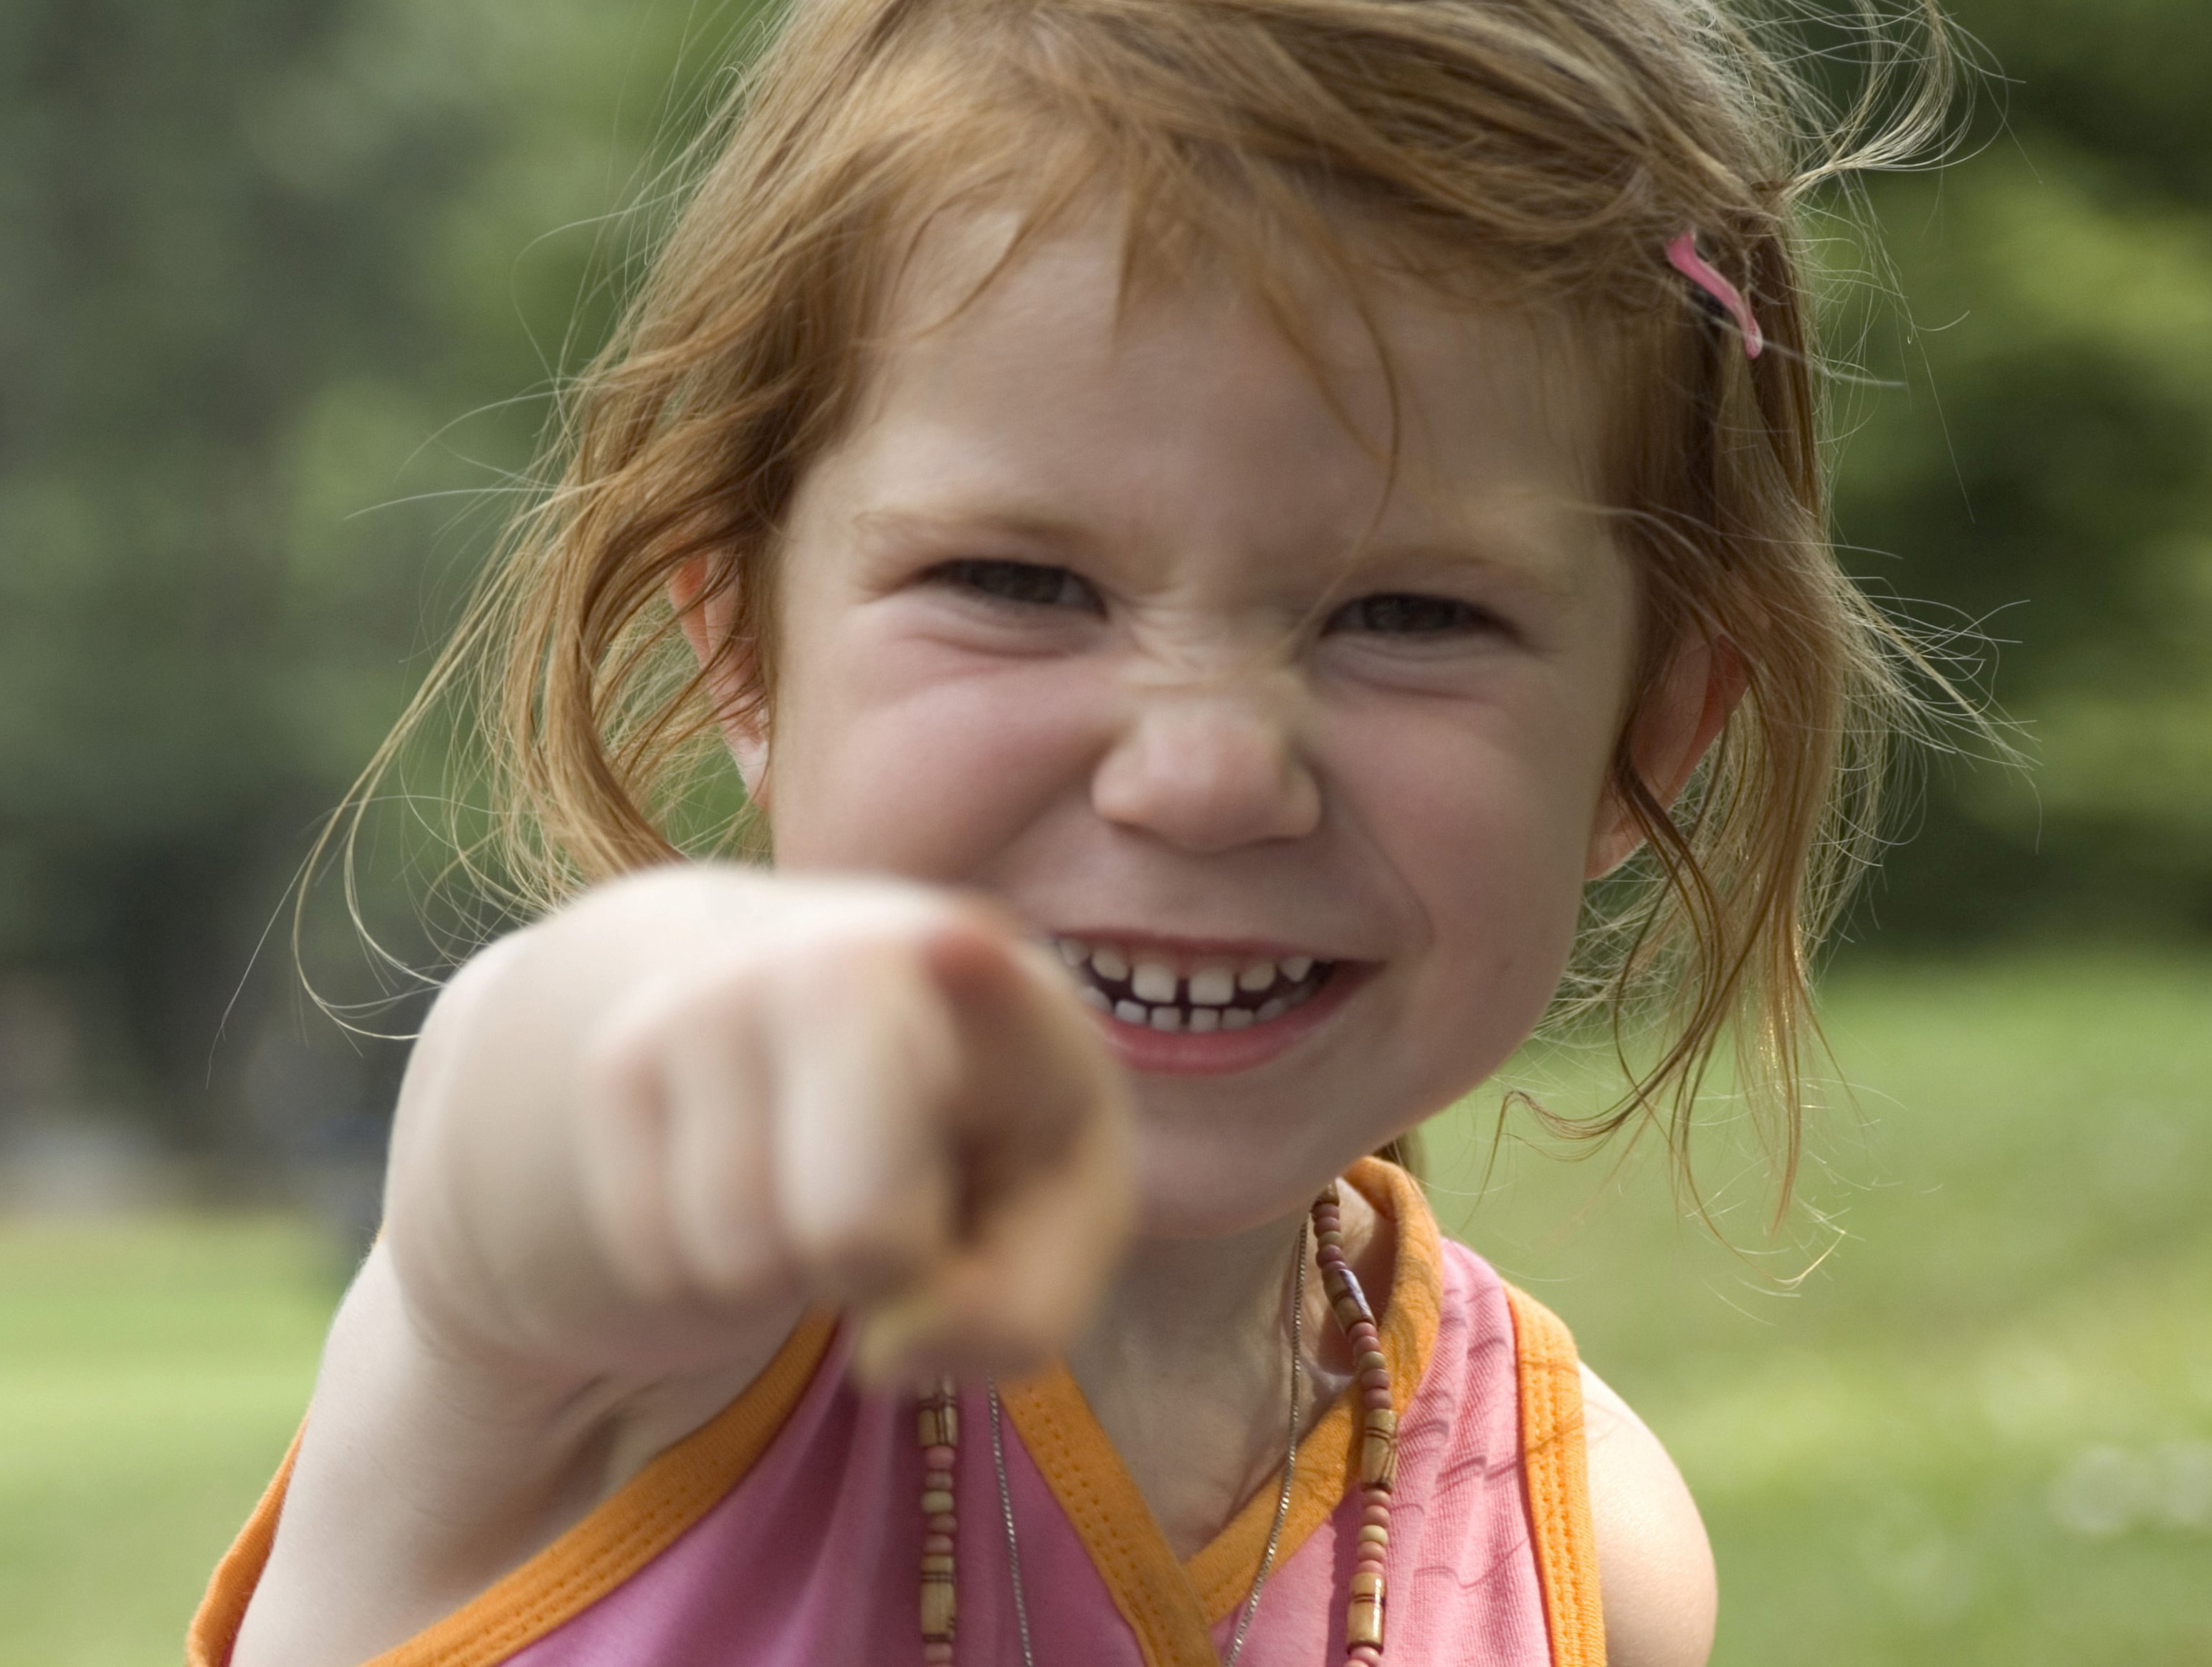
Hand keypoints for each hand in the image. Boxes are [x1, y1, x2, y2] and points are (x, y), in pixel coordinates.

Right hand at [388, 867, 1134, 1390]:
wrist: (846, 1005)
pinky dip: (712, 1272)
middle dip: (884, 1269)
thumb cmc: (990, 1128)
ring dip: (790, 1273)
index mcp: (983, 974)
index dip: (962, 964)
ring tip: (831, 1184)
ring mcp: (711, 999)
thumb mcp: (1062, 1216)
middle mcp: (834, 960)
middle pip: (852, 1230)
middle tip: (907, 1206)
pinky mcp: (621, 1057)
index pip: (964, 960)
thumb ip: (1020, 1311)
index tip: (952, 942)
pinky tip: (762, 1186)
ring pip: (739, 1262)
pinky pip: (654, 1261)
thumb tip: (890, 1348)